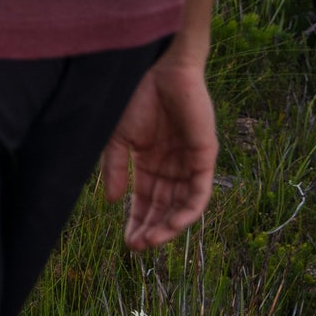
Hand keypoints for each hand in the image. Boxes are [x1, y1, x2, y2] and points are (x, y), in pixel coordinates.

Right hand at [99, 52, 217, 248]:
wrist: (157, 68)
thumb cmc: (135, 96)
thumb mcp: (118, 137)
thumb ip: (114, 168)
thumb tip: (111, 201)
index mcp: (150, 161)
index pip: (145, 200)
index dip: (137, 220)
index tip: (127, 242)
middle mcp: (172, 166)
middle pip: (163, 207)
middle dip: (151, 228)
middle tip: (137, 247)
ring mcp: (189, 162)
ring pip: (182, 205)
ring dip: (168, 226)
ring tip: (151, 240)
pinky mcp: (204, 157)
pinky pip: (200, 192)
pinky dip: (188, 210)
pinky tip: (172, 224)